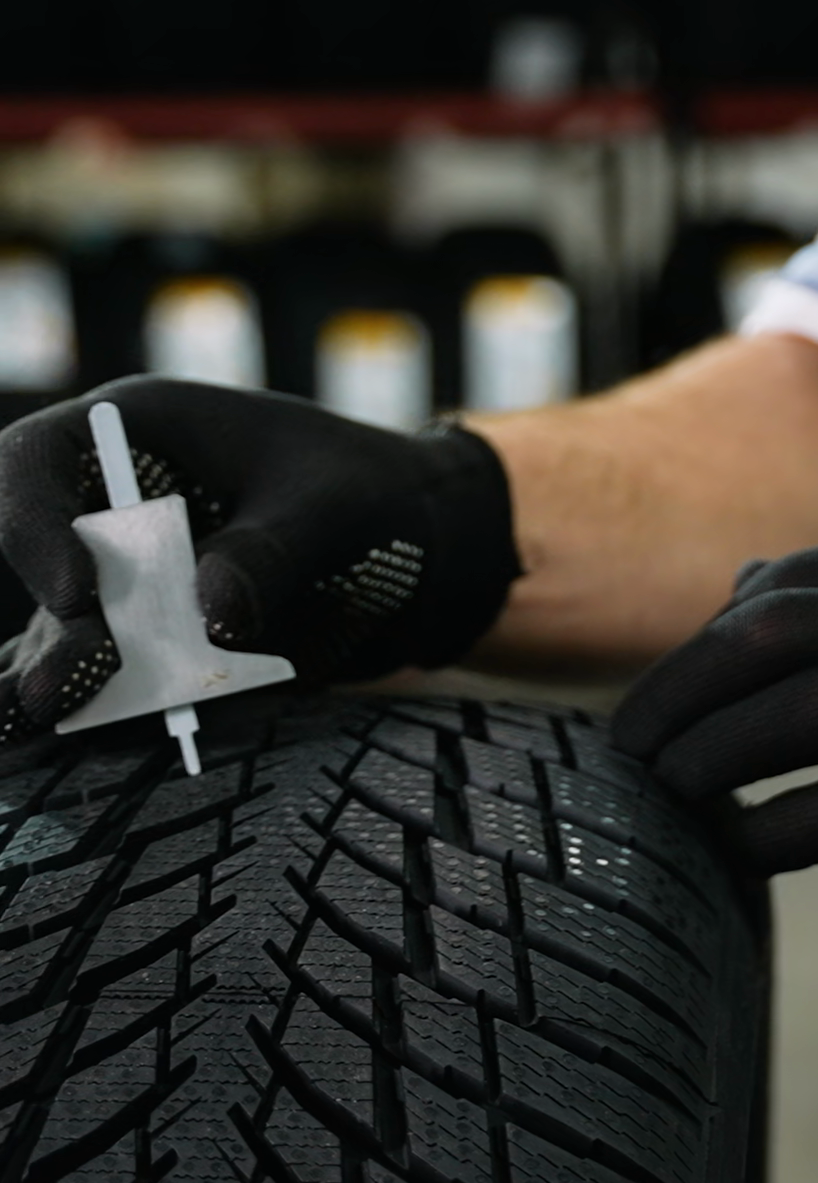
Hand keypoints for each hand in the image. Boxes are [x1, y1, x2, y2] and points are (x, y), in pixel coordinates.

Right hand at [0, 377, 519, 738]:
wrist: (414, 547)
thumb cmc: (367, 493)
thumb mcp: (332, 507)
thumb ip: (271, 552)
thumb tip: (214, 615)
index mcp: (140, 436)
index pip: (35, 463)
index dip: (32, 522)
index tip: (75, 591)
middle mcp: (115, 509)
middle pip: (44, 563)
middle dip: (55, 629)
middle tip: (72, 683)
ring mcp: (127, 583)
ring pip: (61, 635)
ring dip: (53, 680)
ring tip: (37, 721)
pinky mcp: (154, 646)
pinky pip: (103, 681)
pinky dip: (83, 713)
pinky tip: (37, 746)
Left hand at [613, 516, 817, 877]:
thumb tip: (737, 596)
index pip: (788, 585)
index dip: (708, 642)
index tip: (665, 691)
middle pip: (771, 635)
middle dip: (681, 689)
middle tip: (628, 742)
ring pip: (796, 714)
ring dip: (710, 756)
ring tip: (666, 791)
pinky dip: (773, 831)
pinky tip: (733, 848)